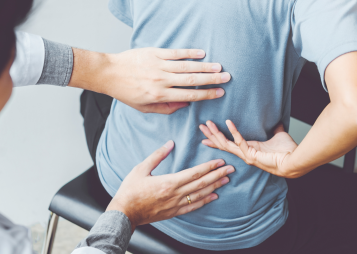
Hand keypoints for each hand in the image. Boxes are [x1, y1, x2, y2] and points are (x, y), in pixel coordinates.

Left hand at [104, 48, 230, 113]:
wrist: (110, 73)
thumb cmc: (127, 92)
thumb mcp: (144, 108)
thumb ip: (166, 108)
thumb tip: (186, 105)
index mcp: (160, 95)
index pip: (189, 96)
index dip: (206, 94)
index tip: (220, 93)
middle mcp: (161, 80)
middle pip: (192, 80)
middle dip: (212, 79)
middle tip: (227, 78)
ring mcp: (158, 65)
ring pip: (186, 66)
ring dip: (205, 66)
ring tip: (219, 67)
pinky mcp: (154, 53)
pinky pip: (175, 53)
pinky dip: (190, 53)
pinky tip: (202, 53)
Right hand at [106, 140, 233, 230]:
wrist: (125, 213)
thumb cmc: (130, 190)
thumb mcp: (141, 169)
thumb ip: (157, 156)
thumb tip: (170, 143)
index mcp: (168, 182)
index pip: (194, 173)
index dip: (209, 166)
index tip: (220, 161)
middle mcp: (175, 194)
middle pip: (202, 183)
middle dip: (218, 175)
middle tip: (231, 169)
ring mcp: (176, 205)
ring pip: (200, 195)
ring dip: (215, 187)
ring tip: (226, 180)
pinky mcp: (174, 212)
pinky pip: (193, 207)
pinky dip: (205, 201)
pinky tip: (214, 197)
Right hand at [199, 120, 297, 177]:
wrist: (294, 160)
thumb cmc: (287, 152)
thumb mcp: (278, 136)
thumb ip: (275, 129)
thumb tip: (278, 122)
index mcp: (249, 150)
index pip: (228, 144)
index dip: (217, 140)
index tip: (206, 136)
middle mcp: (245, 154)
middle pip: (223, 144)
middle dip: (211, 136)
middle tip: (201, 126)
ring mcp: (246, 156)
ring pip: (226, 144)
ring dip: (216, 134)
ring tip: (207, 124)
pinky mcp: (251, 154)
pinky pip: (239, 141)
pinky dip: (234, 131)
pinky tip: (228, 122)